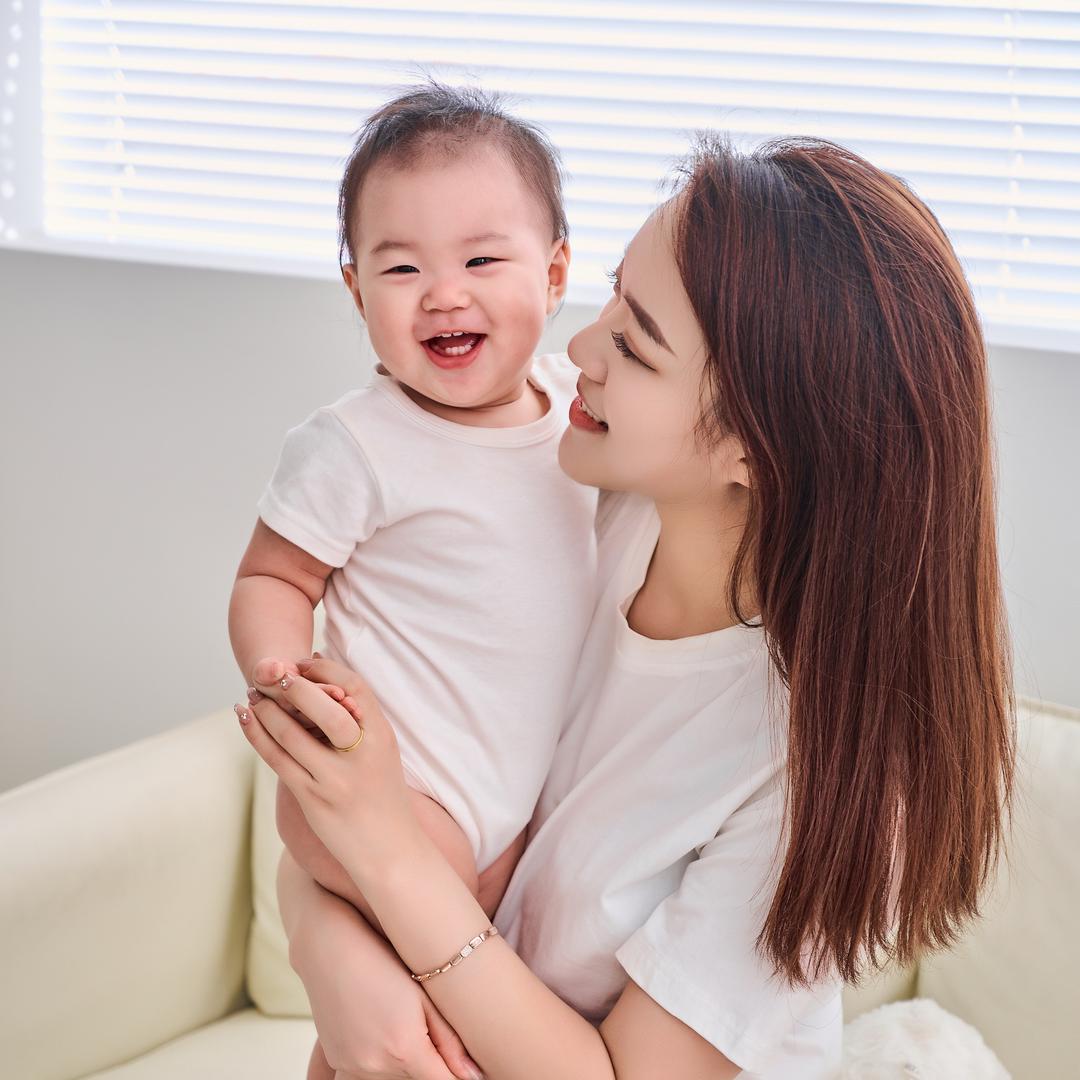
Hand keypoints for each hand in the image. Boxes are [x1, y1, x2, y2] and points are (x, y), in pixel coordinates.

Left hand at [238, 654, 419, 884]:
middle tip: (273, 671)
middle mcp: (360, 754)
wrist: (390, 850)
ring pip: (291, 733)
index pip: (354, 688)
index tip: (306, 663)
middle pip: (323, 706)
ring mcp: (334, 778)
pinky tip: (244, 718)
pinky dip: (257, 734)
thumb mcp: (382, 752)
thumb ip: (360, 722)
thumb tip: (329, 683)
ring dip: (265, 708)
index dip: (327, 671)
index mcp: (382, 736)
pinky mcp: (312, 798)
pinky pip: (277, 759)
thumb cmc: (384, 796)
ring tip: (252, 693)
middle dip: (294, 685)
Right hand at [289, 878, 482, 1079]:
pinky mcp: (338, 1061)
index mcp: (405, 1050)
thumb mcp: (424, 995)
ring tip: (400, 1020)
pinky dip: (381, 1059)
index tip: (461, 1061)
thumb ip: (450, 1042)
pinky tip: (381, 1027)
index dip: (456, 1072)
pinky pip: (367, 1072)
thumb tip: (474, 1077)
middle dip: (429, 1061)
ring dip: (404, 1061)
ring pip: (393, 1078)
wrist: (330, 947)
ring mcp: (352, 1066)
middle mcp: (376, 1066)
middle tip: (425, 1022)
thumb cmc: (383, 961)